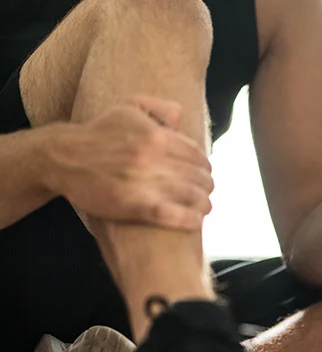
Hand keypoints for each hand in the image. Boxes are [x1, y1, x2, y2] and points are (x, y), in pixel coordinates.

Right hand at [48, 95, 212, 229]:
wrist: (62, 158)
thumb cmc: (98, 134)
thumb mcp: (126, 109)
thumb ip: (158, 108)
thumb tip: (181, 115)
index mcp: (156, 136)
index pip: (196, 155)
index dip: (205, 166)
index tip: (205, 173)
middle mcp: (152, 158)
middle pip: (197, 176)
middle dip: (206, 185)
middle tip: (207, 191)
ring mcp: (144, 183)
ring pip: (190, 195)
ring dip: (203, 203)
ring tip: (204, 207)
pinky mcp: (134, 205)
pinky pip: (173, 215)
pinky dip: (189, 219)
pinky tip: (196, 220)